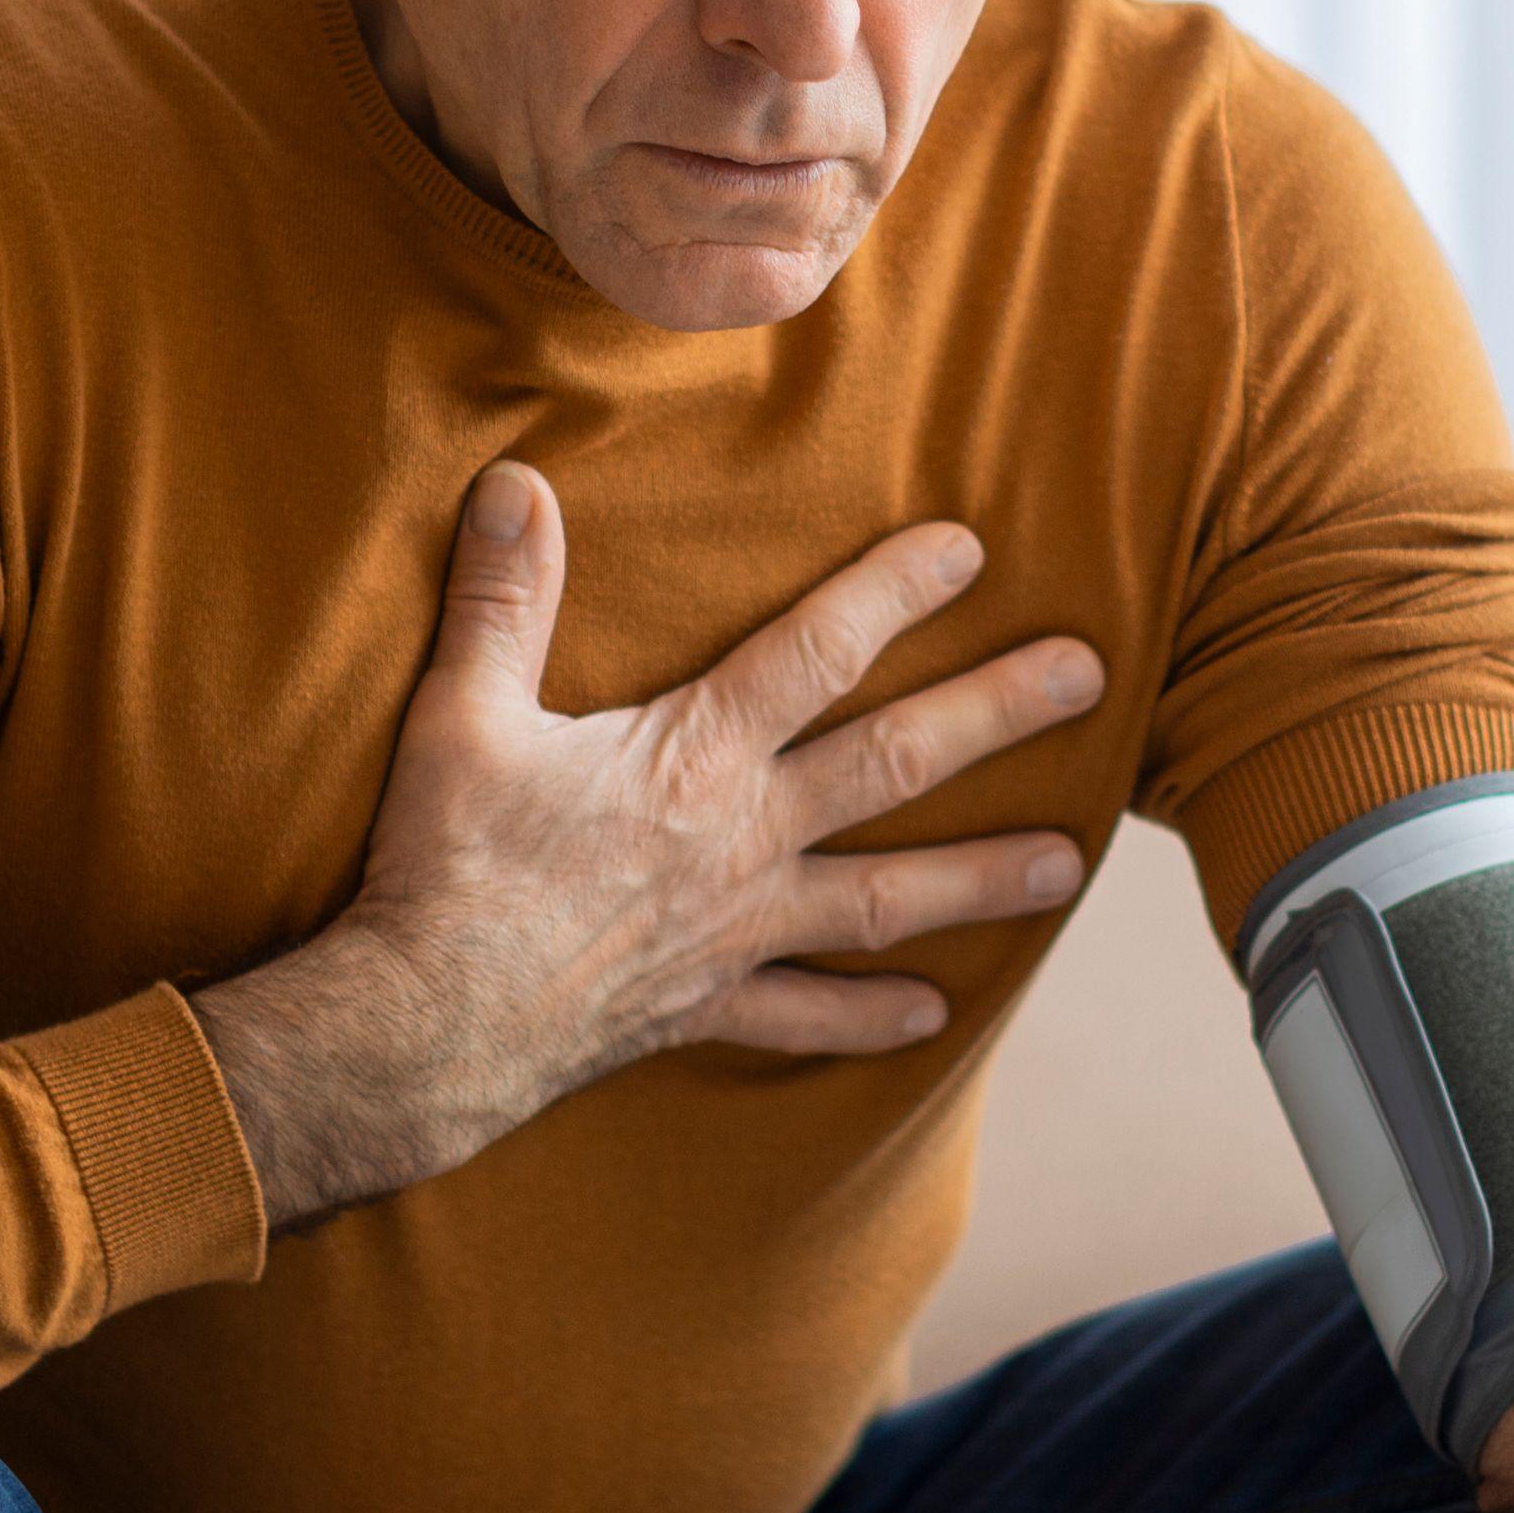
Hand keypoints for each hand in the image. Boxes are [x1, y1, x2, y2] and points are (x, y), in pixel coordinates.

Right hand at [192, 460, 1104, 1227]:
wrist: (424, 1027)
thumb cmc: (446, 865)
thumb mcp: (461, 714)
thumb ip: (504, 598)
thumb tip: (514, 485)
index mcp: (693, 754)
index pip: (817, 651)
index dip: (895, 592)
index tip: (972, 550)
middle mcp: (742, 839)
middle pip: (894, 762)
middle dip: (997, 713)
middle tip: (1089, 678)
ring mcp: (737, 931)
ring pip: (885, 897)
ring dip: (980, 877)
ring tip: (1071, 865)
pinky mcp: (706, 1005)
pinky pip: (806, 1015)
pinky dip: (869, 1016)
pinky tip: (936, 1013)